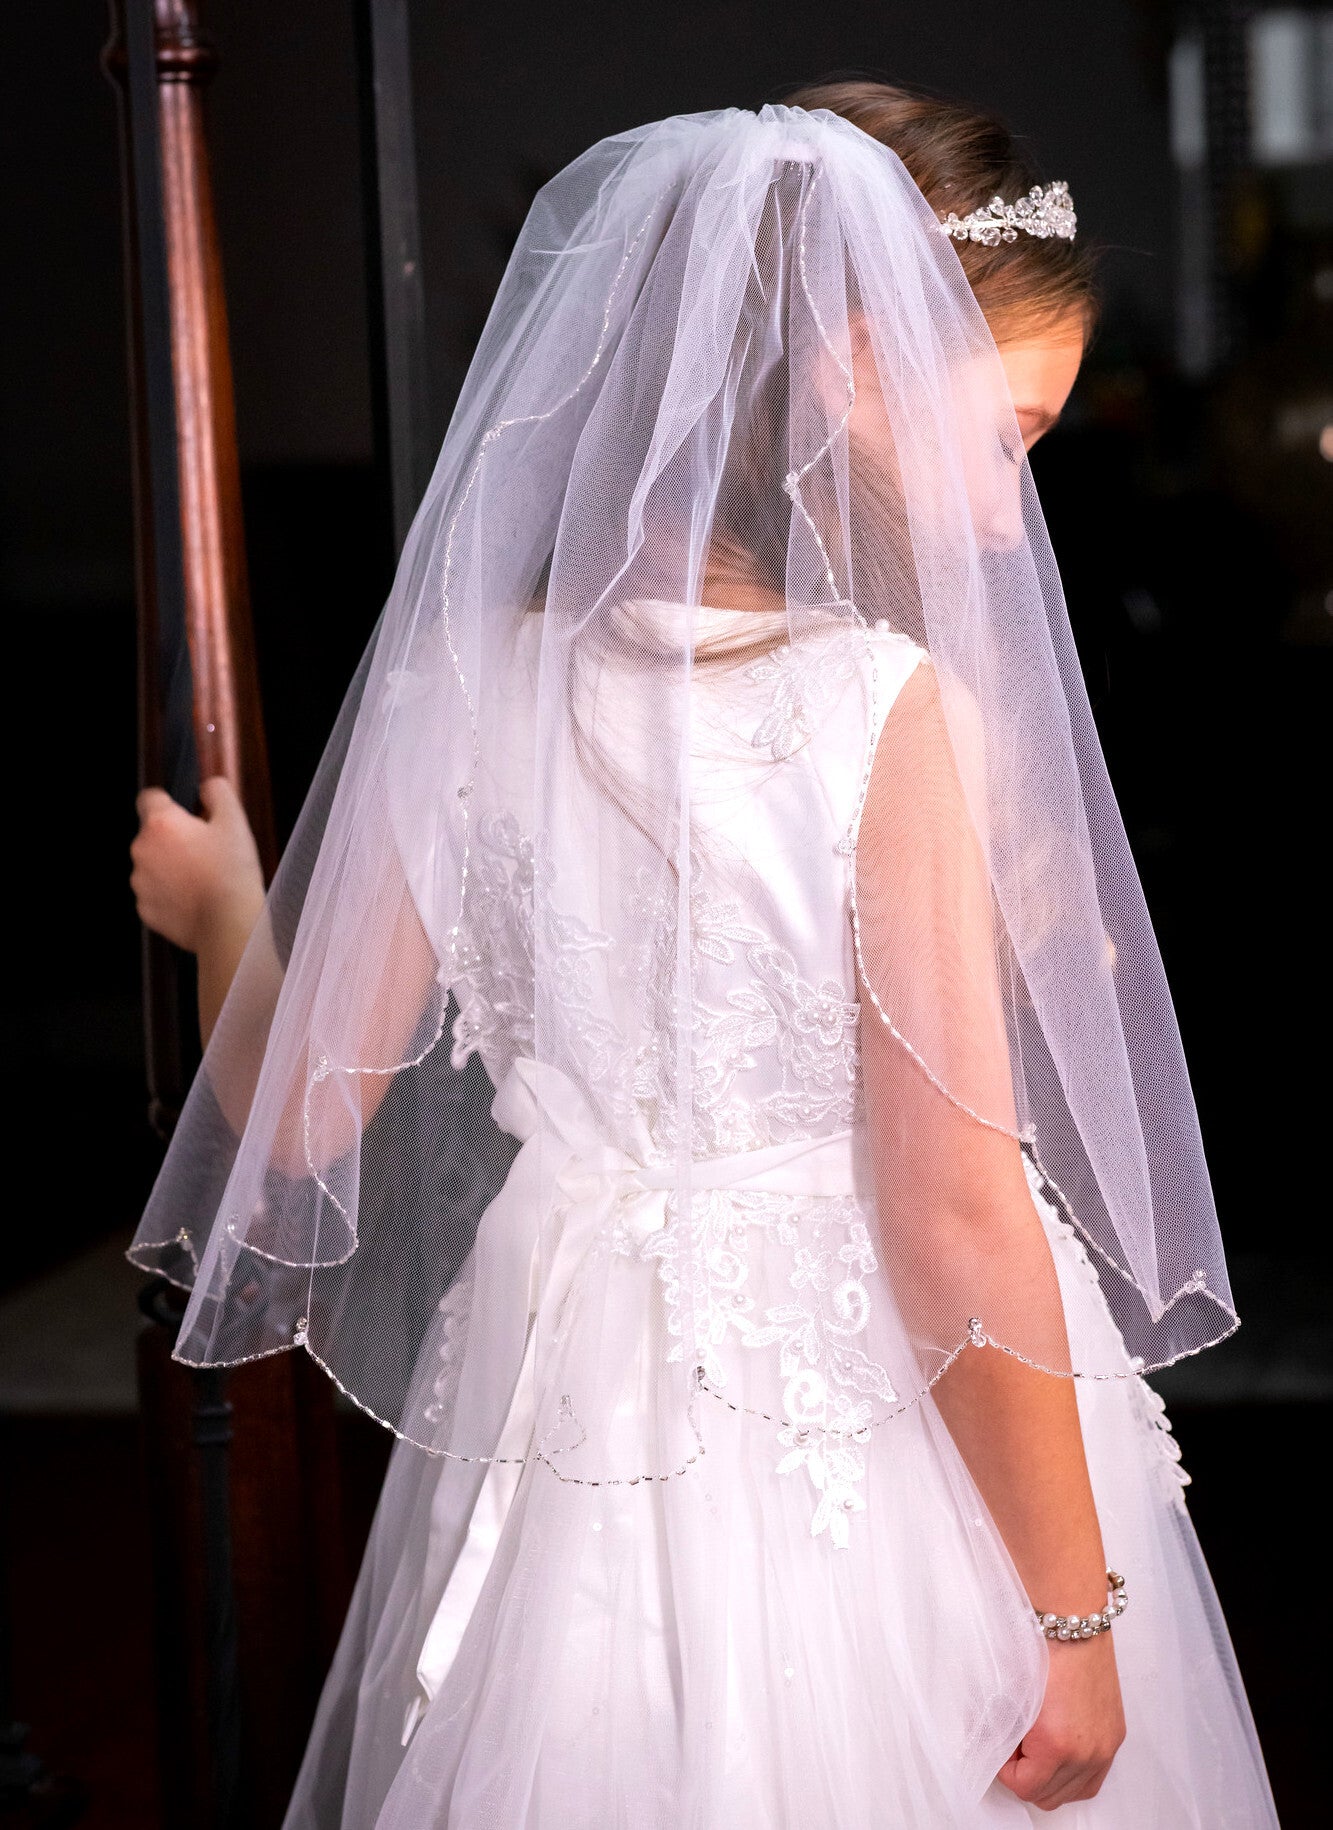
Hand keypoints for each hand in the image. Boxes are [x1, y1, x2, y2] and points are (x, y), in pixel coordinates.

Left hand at [130, 776, 264, 954]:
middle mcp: (142, 850)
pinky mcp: (146, 909)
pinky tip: (196, 899)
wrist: (227, 924)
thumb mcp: (235, 821)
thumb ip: (218, 792)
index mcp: (161, 824)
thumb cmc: (231, 874)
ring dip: (172, 867)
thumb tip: (208, 786)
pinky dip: (172, 895)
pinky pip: (156, 895)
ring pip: (153, 865)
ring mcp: (140, 882)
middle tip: (207, 852)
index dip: (169, 803)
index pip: (149, 797)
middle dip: (175, 840)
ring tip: (204, 879)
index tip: (186, 815)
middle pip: (153, 834)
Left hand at [996, 1634, 1124, 1810]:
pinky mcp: (1115, 1737)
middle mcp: (1088, 1754)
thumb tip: (992, 1747)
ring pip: (1072, 1792)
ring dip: (1050, 1778)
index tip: (1001, 1748)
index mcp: (1057, 1745)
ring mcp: (1106, 1748)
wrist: (1072, 1622)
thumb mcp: (1011, 1696)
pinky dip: (1074, 1775)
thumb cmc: (1040, 1650)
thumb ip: (1002, 1732)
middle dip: (1026, 1775)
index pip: (1025, 1787)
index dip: (1006, 1770)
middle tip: (1016, 1746)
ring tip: (1037, 1745)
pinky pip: (1093, 1778)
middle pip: (1048, 1796)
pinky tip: (1058, 1751)